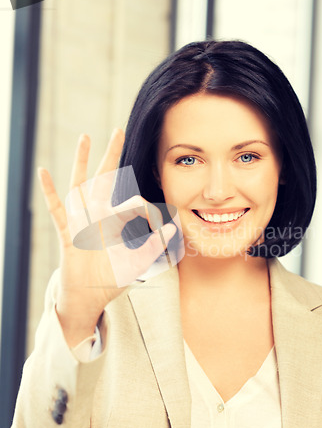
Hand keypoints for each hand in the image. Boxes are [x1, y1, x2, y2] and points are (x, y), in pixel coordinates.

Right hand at [38, 129, 176, 345]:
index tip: (162, 230)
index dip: (152, 212)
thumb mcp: (138, 262)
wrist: (90, 297)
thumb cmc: (112, 278)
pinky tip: (42, 171)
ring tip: (85, 137)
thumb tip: (173, 228)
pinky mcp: (67, 232)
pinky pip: (56, 209)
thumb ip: (155, 246)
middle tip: (118, 130)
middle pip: (105, 178)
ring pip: (80, 185)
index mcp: (117, 221)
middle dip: (112, 154)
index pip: (135, 202)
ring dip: (82, 161)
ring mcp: (81, 221)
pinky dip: (49, 191)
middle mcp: (99, 215)